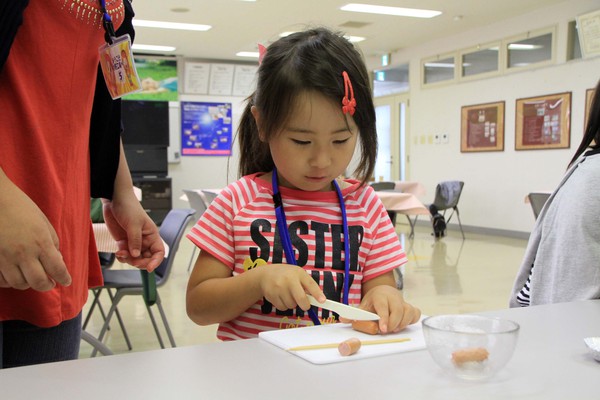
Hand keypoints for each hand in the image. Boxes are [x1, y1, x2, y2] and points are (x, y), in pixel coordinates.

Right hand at [0, 176, 70, 290]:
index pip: (57, 269)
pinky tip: (14, 275)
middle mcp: (24, 253)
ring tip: (32, 277)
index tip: (67, 281)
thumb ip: (52, 242)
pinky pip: (1, 280)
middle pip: (39, 282)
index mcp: (41, 242)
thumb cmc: (20, 206)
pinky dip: (9, 281)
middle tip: (50, 283)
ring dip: (28, 283)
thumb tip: (57, 260)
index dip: (64, 278)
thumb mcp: (43, 222)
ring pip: (19, 284)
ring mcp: (4, 257)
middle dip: (47, 285)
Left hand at [102, 195, 164, 271]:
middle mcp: (144, 240)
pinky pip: (125, 254)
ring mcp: (133, 241)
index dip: (156, 261)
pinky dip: (121, 256)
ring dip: (128, 259)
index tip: (149, 268)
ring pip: (134, 258)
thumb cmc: (128, 207)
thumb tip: (136, 256)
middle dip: (139, 262)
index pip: (159, 252)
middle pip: (146, 258)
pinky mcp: (123, 241)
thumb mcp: (133, 224)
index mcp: (152, 235)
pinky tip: (117, 252)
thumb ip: (135, 241)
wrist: (114, 199)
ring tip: (120, 253)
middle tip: (131, 260)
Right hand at [257, 264, 324, 311]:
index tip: (323, 301)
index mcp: (298, 273)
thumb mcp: (298, 274)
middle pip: (301, 299)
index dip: (317, 294)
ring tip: (288, 295)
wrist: (265, 275)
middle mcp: (288, 279)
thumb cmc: (286, 275)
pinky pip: (283, 308)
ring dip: (292, 304)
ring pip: (292, 305)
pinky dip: (284, 305)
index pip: (310, 284)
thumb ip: (308, 285)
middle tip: (305, 304)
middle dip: (305, 305)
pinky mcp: (271, 295)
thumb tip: (318, 299)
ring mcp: (279, 288)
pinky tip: (281, 297)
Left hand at [360, 285, 420, 333]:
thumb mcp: (363, 305)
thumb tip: (343, 319)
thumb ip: (355, 313)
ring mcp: (403, 302)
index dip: (384, 318)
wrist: (384, 290)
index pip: (383, 306)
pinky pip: (415, 313)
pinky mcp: (410, 306)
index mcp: (380, 296)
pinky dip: (411, 320)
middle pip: (398, 310)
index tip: (383, 329)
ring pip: (409, 311)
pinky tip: (403, 324)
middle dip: (393, 323)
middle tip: (387, 331)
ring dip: (403, 323)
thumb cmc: (374, 300)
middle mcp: (393, 297)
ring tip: (394, 329)